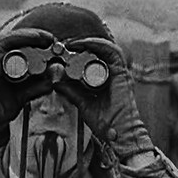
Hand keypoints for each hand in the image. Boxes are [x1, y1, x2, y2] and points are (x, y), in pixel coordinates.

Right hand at [0, 29, 53, 136]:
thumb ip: (37, 87)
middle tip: (54, 41)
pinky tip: (37, 37)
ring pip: (13, 38)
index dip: (39, 44)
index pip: (22, 48)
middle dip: (38, 38)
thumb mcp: (24, 95)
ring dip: (32, 35)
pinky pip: (6, 42)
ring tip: (47, 38)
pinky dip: (22, 37)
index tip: (55, 45)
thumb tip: (53, 79)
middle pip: (19, 41)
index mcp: (5, 66)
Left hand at [54, 38, 153, 160]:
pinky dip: (98, 45)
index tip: (61, 51)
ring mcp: (119, 73)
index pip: (92, 58)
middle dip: (80, 45)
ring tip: (71, 43)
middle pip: (98, 51)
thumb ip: (70, 91)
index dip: (78, 50)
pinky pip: (113, 52)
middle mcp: (114, 74)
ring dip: (88, 42)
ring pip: (105, 48)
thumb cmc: (107, 123)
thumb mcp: (83, 103)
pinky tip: (84, 44)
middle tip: (62, 45)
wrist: (119, 134)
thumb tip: (56, 81)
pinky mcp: (122, 74)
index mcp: (106, 79)